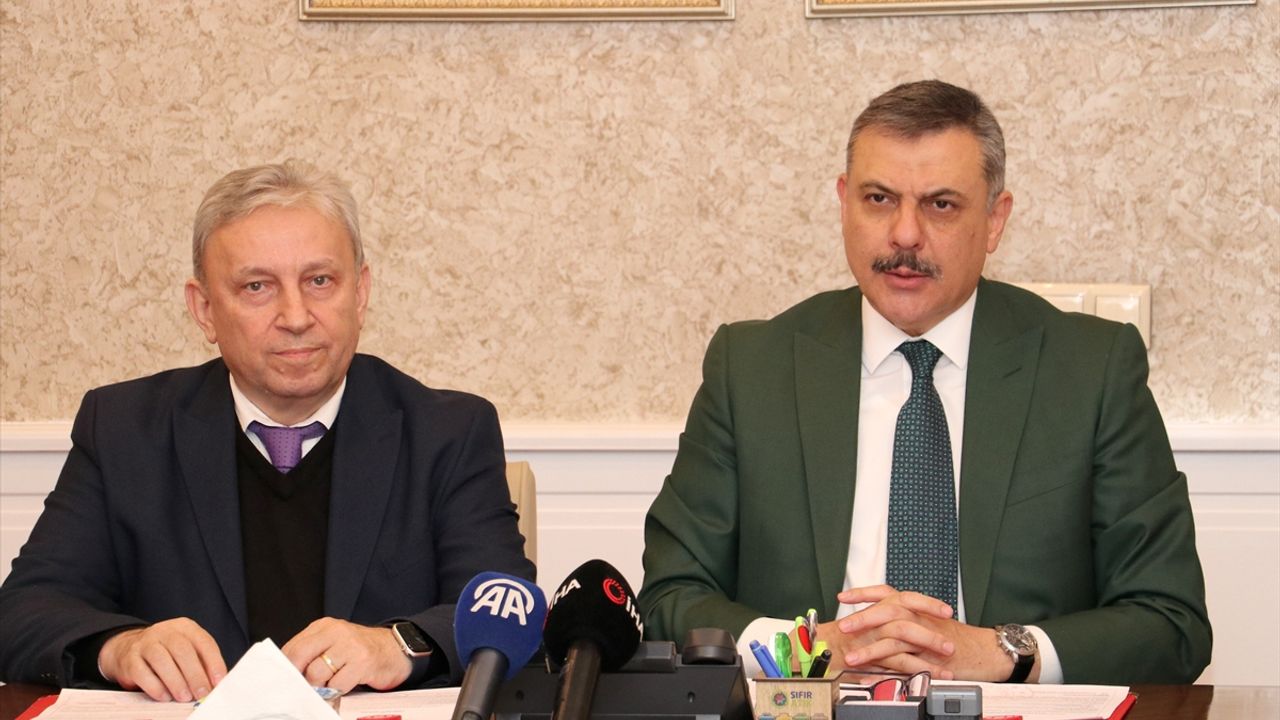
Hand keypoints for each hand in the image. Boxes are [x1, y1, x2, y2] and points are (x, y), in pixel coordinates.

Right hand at [98, 618, 226, 701]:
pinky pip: (142, 673)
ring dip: (176, 682)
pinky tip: (165, 696)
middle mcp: (165, 631)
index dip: (214, 662)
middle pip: (183, 650)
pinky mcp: (130, 659)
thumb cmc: (166, 653)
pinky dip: (155, 687)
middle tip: (201, 693)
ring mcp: (145, 643)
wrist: (128, 648)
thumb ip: (201, 664)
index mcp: (185, 627)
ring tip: (184, 697)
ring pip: (162, 660)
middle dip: (195, 675)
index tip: (218, 681)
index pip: (204, 642)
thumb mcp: (187, 651)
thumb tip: (214, 684)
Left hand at [281, 617, 411, 693]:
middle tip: (306, 686)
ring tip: (331, 684)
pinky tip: (346, 683)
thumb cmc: (359, 650)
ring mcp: (350, 646)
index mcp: (324, 626)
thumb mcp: (333, 642)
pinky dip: (338, 690)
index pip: (293, 647)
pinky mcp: (363, 662)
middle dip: (300, 676)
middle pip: (300, 656)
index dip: (287, 667)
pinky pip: (338, 684)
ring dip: (321, 686)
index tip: (288, 680)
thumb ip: (312, 651)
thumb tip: (289, 672)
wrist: (394, 649)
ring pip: (317, 673)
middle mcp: (336, 632)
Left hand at [835, 585, 1030, 681]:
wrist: (989, 651)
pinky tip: (872, 675)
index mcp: (916, 607)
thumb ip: (907, 622)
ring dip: (869, 647)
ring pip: (893, 635)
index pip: (887, 592)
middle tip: (844, 626)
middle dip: (862, 617)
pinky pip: (906, 661)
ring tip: (851, 657)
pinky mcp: (931, 656)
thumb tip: (880, 625)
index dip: (864, 593)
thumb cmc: (960, 640)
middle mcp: (920, 617)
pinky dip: (887, 667)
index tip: (843, 596)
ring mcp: (925, 636)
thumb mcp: (930, 625)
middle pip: (888, 609)